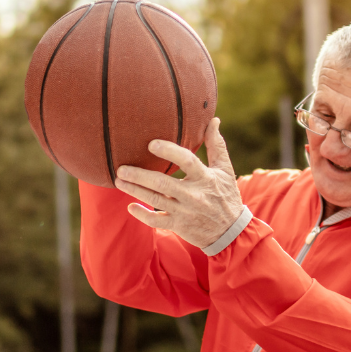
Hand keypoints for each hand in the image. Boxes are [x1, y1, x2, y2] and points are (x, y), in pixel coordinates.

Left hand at [114, 117, 242, 248]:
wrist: (231, 232)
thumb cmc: (226, 195)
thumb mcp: (225, 170)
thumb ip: (216, 145)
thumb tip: (213, 120)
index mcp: (204, 178)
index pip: (187, 161)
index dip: (169, 151)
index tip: (151, 144)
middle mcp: (193, 195)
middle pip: (163, 183)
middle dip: (140, 175)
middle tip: (121, 168)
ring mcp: (184, 212)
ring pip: (155, 201)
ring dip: (135, 190)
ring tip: (119, 180)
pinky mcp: (179, 225)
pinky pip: (157, 221)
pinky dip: (143, 215)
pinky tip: (131, 207)